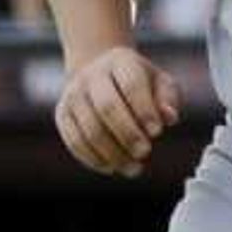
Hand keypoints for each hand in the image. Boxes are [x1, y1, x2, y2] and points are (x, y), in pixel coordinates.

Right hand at [55, 44, 180, 176]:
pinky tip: (111, 167)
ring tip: (133, 168)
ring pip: (89, 128)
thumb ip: (168, 98)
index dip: (144, 110)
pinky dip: (93, 158)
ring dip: (112, 153)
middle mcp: (91, 76)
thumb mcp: (159, 82)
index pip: (132, 85)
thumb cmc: (138, 82)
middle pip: (107, 107)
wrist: (98, 72)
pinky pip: (74, 140)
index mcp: (121, 62)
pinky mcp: (62, 114)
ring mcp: (73, 95)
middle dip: (127, 134)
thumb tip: (169, 117)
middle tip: (145, 152)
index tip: (157, 132)